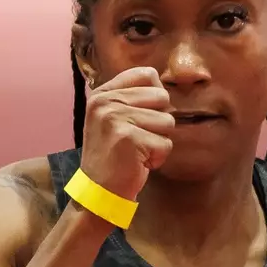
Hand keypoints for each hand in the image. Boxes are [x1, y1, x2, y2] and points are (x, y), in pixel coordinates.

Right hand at [79, 66, 174, 202]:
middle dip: (158, 122)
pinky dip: (157, 158)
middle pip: (162, 97)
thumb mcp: (114, 119)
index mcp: (102, 93)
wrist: (99, 191)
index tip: (143, 117)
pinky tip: (137, 163)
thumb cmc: (114, 156)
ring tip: (137, 152)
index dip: (156, 97)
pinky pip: (165, 144)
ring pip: (167, 121)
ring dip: (158, 142)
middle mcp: (105, 102)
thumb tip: (162, 86)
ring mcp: (115, 118)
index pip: (147, 74)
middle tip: (138, 139)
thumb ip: (132, 99)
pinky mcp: (128, 138)